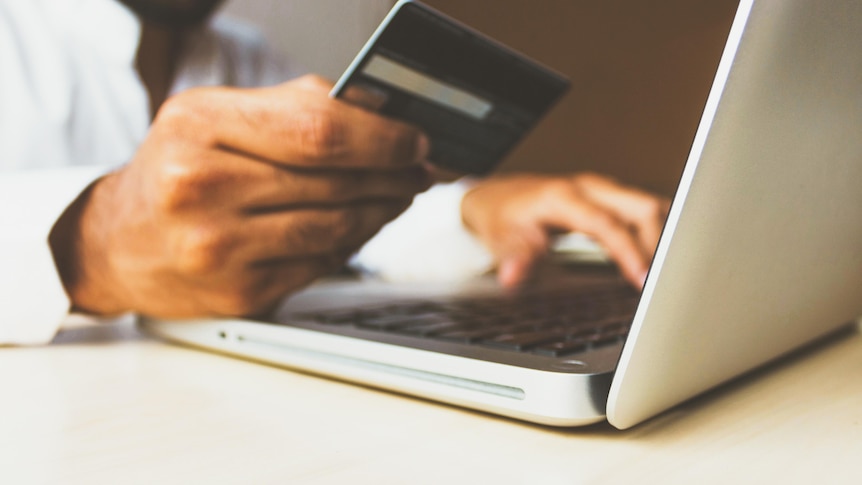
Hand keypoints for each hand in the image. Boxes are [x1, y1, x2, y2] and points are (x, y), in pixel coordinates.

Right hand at [50, 75, 430, 317]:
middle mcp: (201, 188)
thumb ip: (294, 108)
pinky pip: (320, 264)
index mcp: (198, 126)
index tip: (414, 139)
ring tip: (397, 194)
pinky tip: (360, 226)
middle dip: (393, 174)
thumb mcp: (215, 117)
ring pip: (336, 228)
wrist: (117, 243)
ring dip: (381, 211)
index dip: (382, 137)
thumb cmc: (175, 170)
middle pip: (334, 181)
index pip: (318, 130)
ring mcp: (218, 248)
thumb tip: (380, 113)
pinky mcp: (238, 293)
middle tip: (419, 169)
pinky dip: (351, 243)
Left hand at [461, 173, 669, 287]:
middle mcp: (589, 188)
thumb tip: (512, 276)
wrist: (498, 197)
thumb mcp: (500, 238)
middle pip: (642, 207)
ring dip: (664, 237)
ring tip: (670, 274)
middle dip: (659, 244)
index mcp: (564, 196)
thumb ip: (513, 257)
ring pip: (649, 206)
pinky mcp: (610, 198)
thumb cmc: (502, 217)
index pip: (607, 223)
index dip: (629, 251)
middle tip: (665, 282)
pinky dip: (658, 233)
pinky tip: (662, 258)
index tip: (643, 279)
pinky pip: (644, 212)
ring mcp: (603, 190)